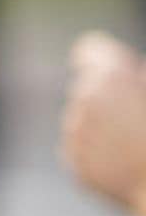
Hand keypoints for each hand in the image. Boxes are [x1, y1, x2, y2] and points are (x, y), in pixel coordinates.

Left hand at [62, 31, 145, 215]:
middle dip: (108, 98)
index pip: (90, 51)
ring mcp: (76, 133)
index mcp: (110, 76)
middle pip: (88, 88)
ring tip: (136, 145)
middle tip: (138, 118)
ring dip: (102, 128)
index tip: (103, 63)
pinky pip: (83, 150)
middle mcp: (84, 99)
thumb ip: (140, 75)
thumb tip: (133, 73)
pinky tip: (128, 165)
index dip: (100, 57)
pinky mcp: (76, 163)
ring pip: (83, 121)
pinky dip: (100, 155)